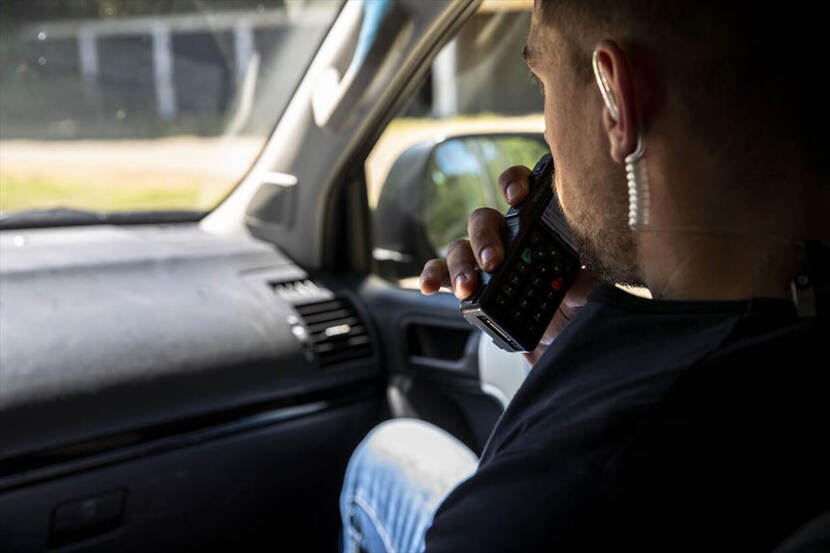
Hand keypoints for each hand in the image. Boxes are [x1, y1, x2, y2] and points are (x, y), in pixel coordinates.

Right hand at [419, 165, 598, 364]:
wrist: (562, 340)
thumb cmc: (576, 306)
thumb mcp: (590, 293)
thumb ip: (588, 282)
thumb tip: (583, 279)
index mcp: (536, 227)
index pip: (520, 189)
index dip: (514, 183)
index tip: (516, 196)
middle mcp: (506, 238)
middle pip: (483, 220)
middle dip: (484, 238)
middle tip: (494, 262)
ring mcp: (483, 261)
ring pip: (460, 246)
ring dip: (460, 264)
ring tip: (468, 286)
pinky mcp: (468, 285)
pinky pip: (442, 273)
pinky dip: (433, 276)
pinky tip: (428, 286)